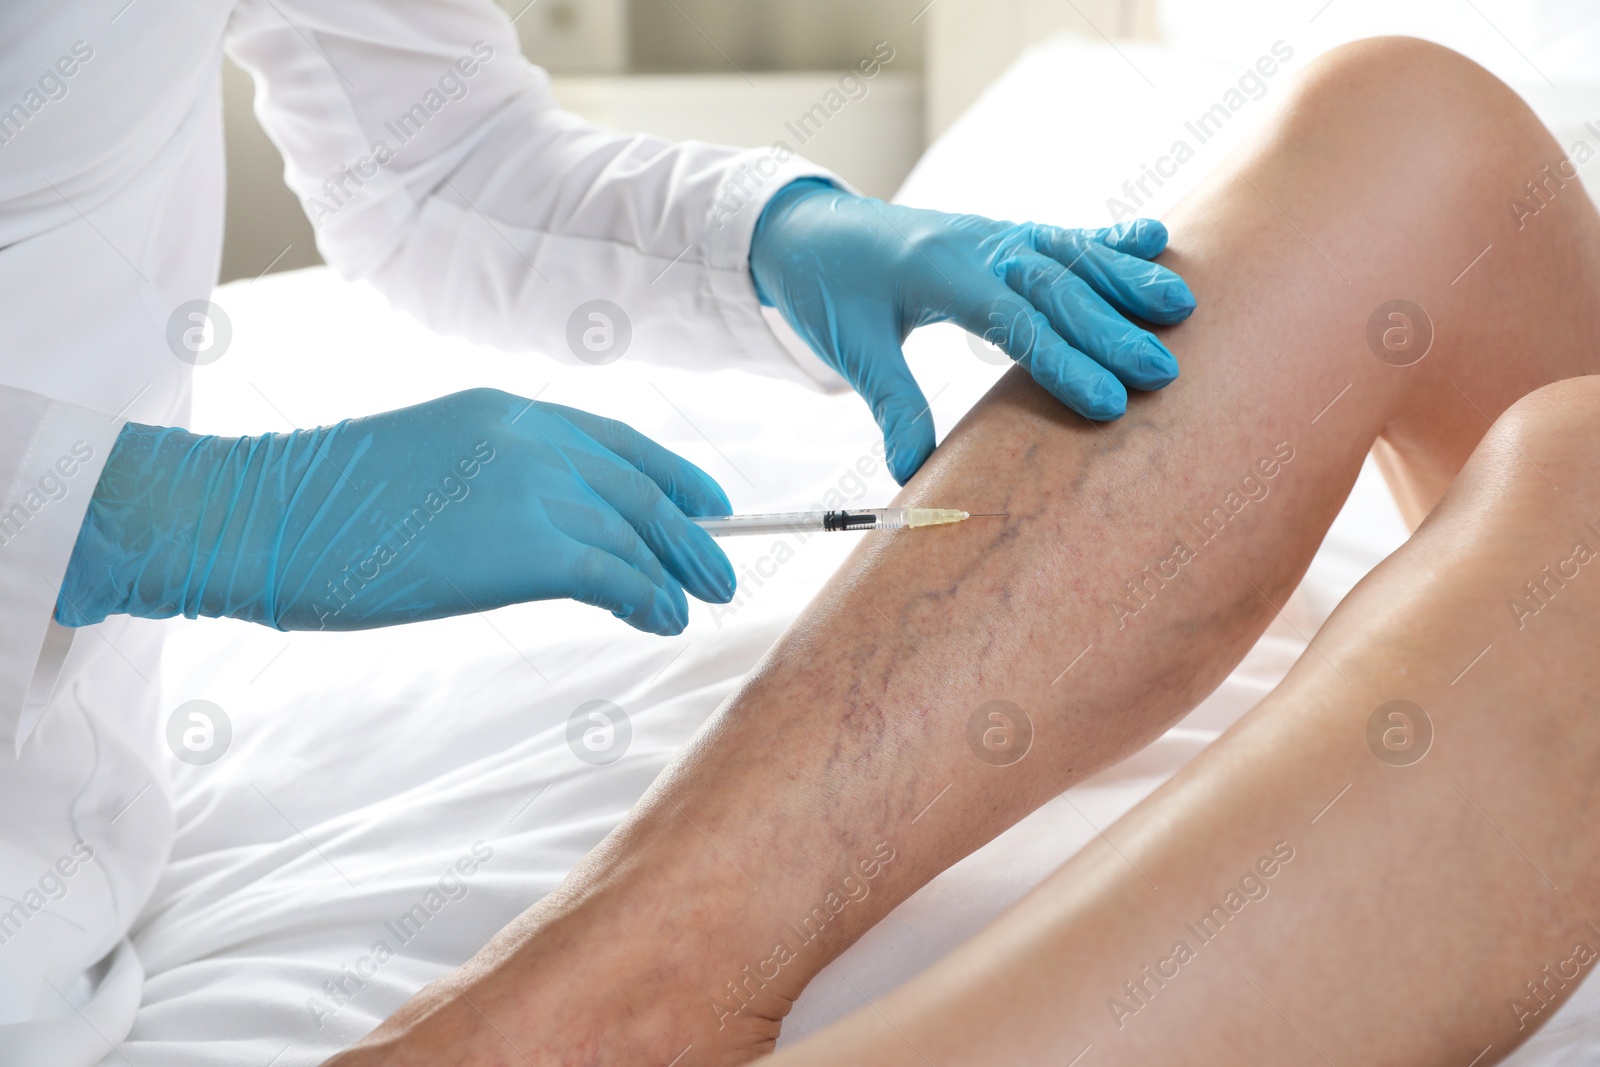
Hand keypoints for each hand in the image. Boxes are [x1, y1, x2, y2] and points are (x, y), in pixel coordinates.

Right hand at [55, 388, 735, 634]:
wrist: (263, 516)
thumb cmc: (325, 505)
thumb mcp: (426, 462)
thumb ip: (494, 479)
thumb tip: (543, 527)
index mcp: (505, 411)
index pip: (617, 441)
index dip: (673, 474)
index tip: (707, 502)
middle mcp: (530, 437)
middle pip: (641, 486)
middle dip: (691, 531)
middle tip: (722, 566)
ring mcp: (531, 487)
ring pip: (637, 531)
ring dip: (679, 571)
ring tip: (703, 600)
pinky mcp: (525, 547)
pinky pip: (617, 573)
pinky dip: (651, 598)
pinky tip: (666, 618)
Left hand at [748, 179, 1196, 482]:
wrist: (812, 230)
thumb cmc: (832, 291)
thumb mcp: (852, 348)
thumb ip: (890, 403)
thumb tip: (911, 475)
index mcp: (937, 272)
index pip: (1011, 320)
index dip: (1061, 362)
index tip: (1107, 404)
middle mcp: (978, 243)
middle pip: (1055, 286)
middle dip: (1111, 329)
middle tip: (1163, 373)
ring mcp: (997, 233)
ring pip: (1071, 252)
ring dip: (1127, 278)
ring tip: (1181, 309)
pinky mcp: (1008, 233)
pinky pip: (1066, 233)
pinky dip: (1111, 238)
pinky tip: (1159, 238)